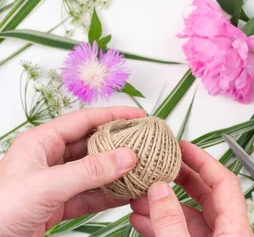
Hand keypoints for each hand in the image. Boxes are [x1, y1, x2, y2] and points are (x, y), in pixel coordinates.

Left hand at [0, 107, 145, 236]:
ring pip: (93, 172)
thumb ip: (89, 171)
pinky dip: (108, 196)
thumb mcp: (47, 186)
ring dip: (116, 172)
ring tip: (141, 169)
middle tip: (145, 143)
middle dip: (118, 145)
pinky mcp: (56, 206)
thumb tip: (126, 156)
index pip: (83, 121)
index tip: (139, 116)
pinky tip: (125, 194)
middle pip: (91, 145)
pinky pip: (89, 196)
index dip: (113, 116)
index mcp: (40, 143)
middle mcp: (47, 160)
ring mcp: (53, 183)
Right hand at [130, 141, 252, 236]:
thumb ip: (171, 221)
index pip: (224, 181)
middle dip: (181, 178)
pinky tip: (140, 219)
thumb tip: (159, 190)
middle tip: (161, 165)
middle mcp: (227, 233)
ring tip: (140, 194)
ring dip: (163, 205)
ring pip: (189, 216)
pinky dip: (160, 225)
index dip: (203, 161)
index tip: (183, 147)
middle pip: (207, 195)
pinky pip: (180, 233)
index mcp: (236, 228)